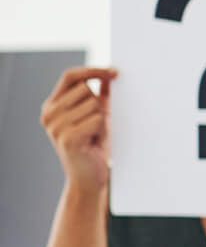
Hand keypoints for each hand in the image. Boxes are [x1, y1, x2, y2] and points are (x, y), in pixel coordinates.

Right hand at [39, 67, 116, 192]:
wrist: (90, 177)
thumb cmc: (94, 145)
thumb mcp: (96, 115)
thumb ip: (100, 95)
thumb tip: (110, 73)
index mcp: (52, 105)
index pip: (70, 76)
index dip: (93, 70)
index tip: (115, 72)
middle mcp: (49, 114)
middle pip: (86, 89)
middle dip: (99, 104)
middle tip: (95, 125)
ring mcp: (56, 126)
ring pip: (94, 104)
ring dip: (101, 119)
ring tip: (94, 135)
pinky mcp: (68, 138)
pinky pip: (98, 119)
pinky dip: (102, 129)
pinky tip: (94, 142)